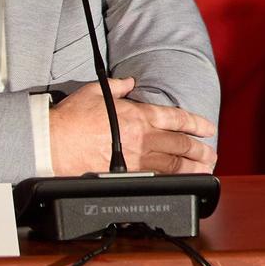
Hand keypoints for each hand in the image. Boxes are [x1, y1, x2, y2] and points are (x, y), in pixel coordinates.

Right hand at [50, 77, 217, 174]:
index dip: (197, 123)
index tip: (208, 128)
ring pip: (173, 163)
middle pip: (180, 143)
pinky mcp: (125, 174)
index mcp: (139, 114)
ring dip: (192, 167)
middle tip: (212, 154)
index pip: (177, 118)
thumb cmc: (71, 118)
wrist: (52, 142)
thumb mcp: (96, 91)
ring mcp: (136, 157)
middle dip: (200, 149)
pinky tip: (181, 183)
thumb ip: (118, 86)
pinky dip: (172, 180)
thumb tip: (129, 82)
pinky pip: (155, 178)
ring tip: (205, 170)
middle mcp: (142, 135)